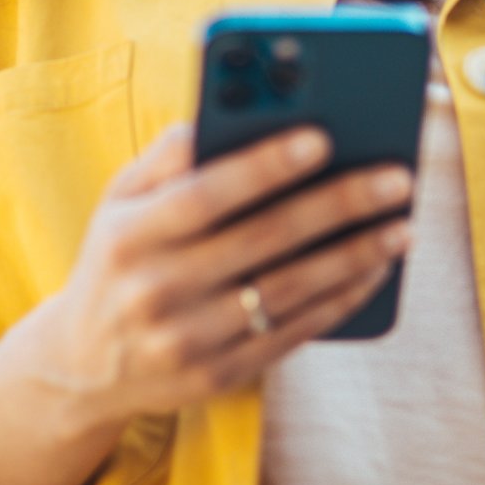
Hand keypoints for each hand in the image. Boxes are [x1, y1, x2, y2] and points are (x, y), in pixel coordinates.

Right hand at [0, 119, 414, 437]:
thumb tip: (233, 108)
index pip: (205, 194)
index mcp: (129, 234)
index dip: (263, 166)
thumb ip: (170, 154)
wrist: (83, 363)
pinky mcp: (217, 376)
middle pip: (261, 241)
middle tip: (395, 178)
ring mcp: (186, 340)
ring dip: (354, 256)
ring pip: (287, 292)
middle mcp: (154, 290)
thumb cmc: (119, 254)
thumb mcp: (120, 198)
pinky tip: (374, 269)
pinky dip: (340, 300)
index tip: (322, 136)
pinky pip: (292, 334)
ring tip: (401, 225)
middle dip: (337, 205)